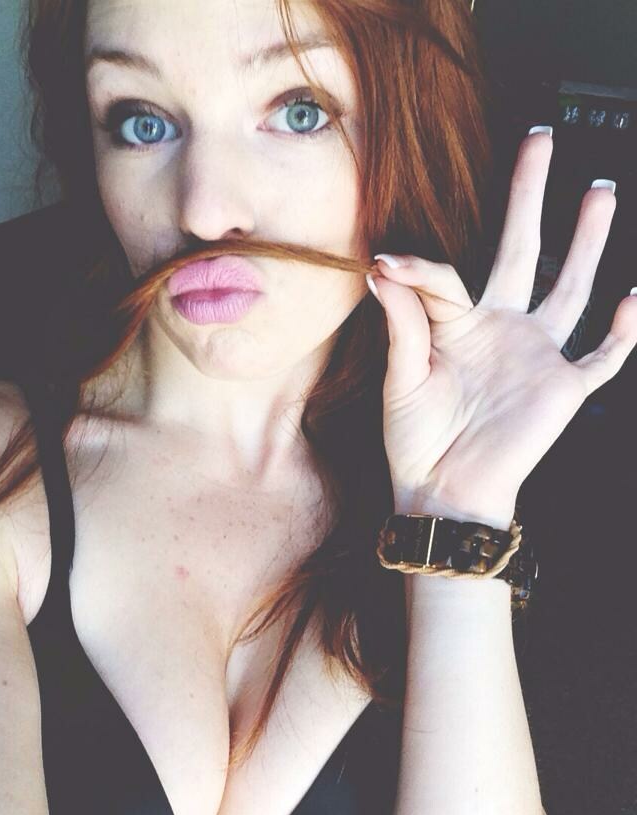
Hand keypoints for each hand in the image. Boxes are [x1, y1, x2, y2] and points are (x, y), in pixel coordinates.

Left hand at [368, 130, 636, 527]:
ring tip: (598, 193)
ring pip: (571, 288)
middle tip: (540, 142)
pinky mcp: (563, 388)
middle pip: (522, 250)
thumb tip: (384, 268)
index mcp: (456, 326)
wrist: (444, 491)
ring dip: (587, 242)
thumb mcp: (401, 380)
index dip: (418, 269)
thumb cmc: (416, 441)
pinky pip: (602, 357)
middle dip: (531, 196)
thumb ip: (402, 325)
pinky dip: (624, 334)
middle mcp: (501, 329)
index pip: (446, 277)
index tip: (386, 264)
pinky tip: (635, 301)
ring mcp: (536, 354)